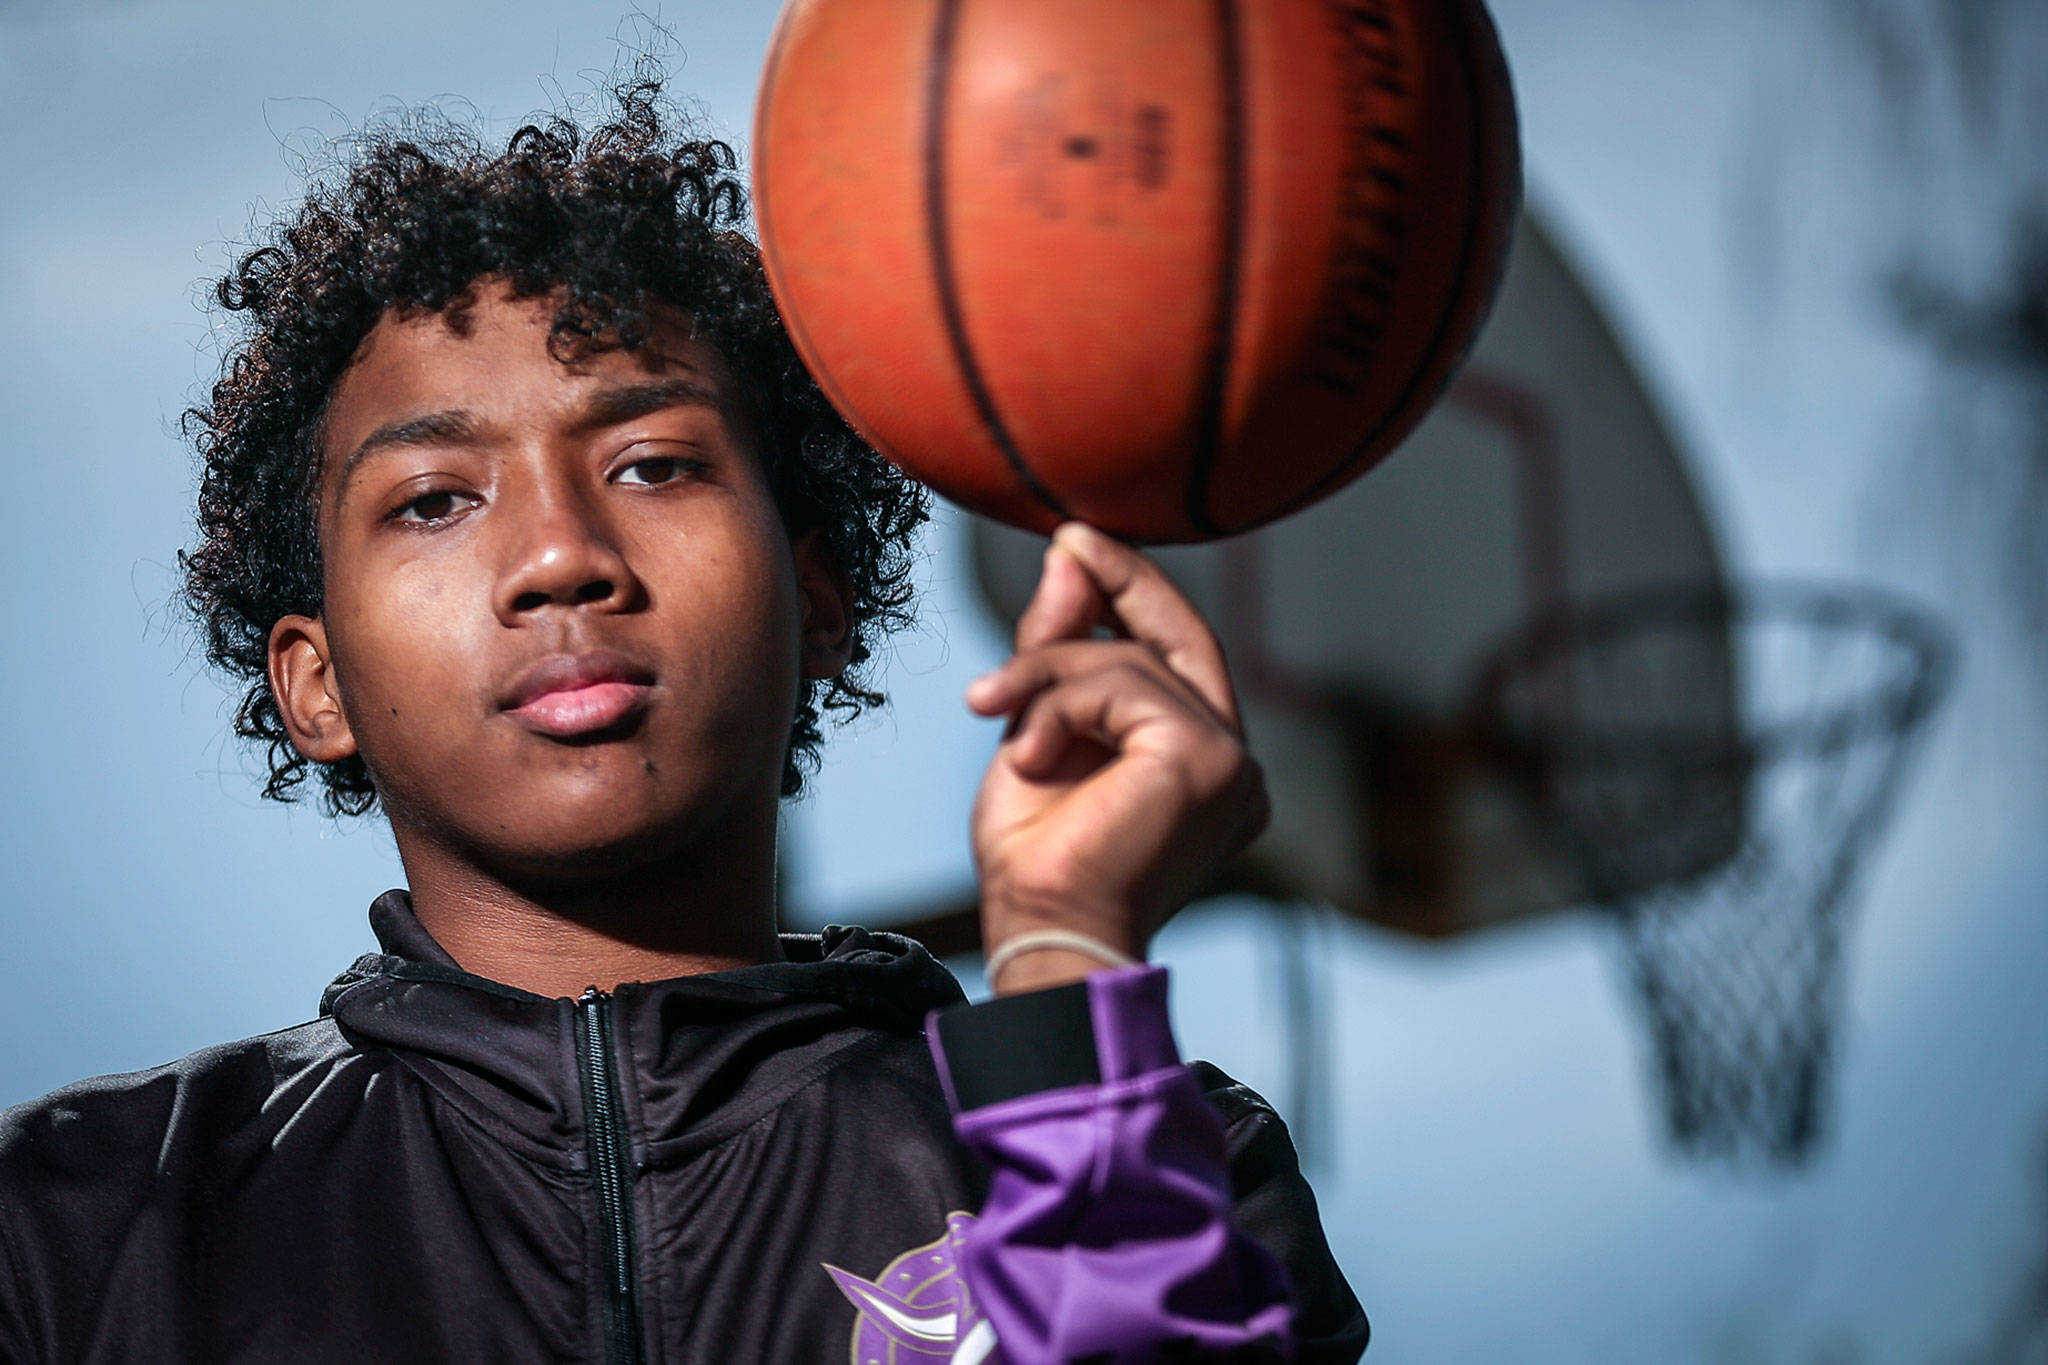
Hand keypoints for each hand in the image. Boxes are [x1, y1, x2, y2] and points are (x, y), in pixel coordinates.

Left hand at [965, 522, 1269, 994]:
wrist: (1040, 931)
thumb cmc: (1039, 860)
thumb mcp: (1040, 730)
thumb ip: (1061, 654)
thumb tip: (1071, 555)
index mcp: (1204, 765)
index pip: (1178, 657)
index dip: (1132, 591)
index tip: (1077, 542)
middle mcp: (1236, 764)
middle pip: (1183, 637)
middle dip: (1120, 581)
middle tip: (1065, 538)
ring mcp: (1233, 763)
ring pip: (1133, 660)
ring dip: (1046, 674)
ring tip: (991, 711)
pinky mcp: (1209, 760)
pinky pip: (1124, 684)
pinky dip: (1059, 704)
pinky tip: (1028, 757)